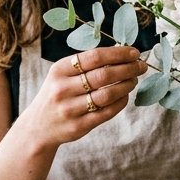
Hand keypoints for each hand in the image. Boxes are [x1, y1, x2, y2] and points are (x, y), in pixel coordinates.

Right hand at [21, 45, 146, 145]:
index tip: (134, 53)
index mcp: (60, 70)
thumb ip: (85, 64)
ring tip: (134, 80)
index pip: (94, 57)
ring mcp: (70, 109)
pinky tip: (125, 95)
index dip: (118, 54)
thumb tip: (121, 53)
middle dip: (128, 69)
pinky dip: (121, 102)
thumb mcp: (61, 74)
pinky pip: (107, 112)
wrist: (38, 127)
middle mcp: (63, 89)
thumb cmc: (57, 94)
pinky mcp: (79, 126)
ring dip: (126, 85)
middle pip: (103, 75)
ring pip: (107, 95)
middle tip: (141, 66)